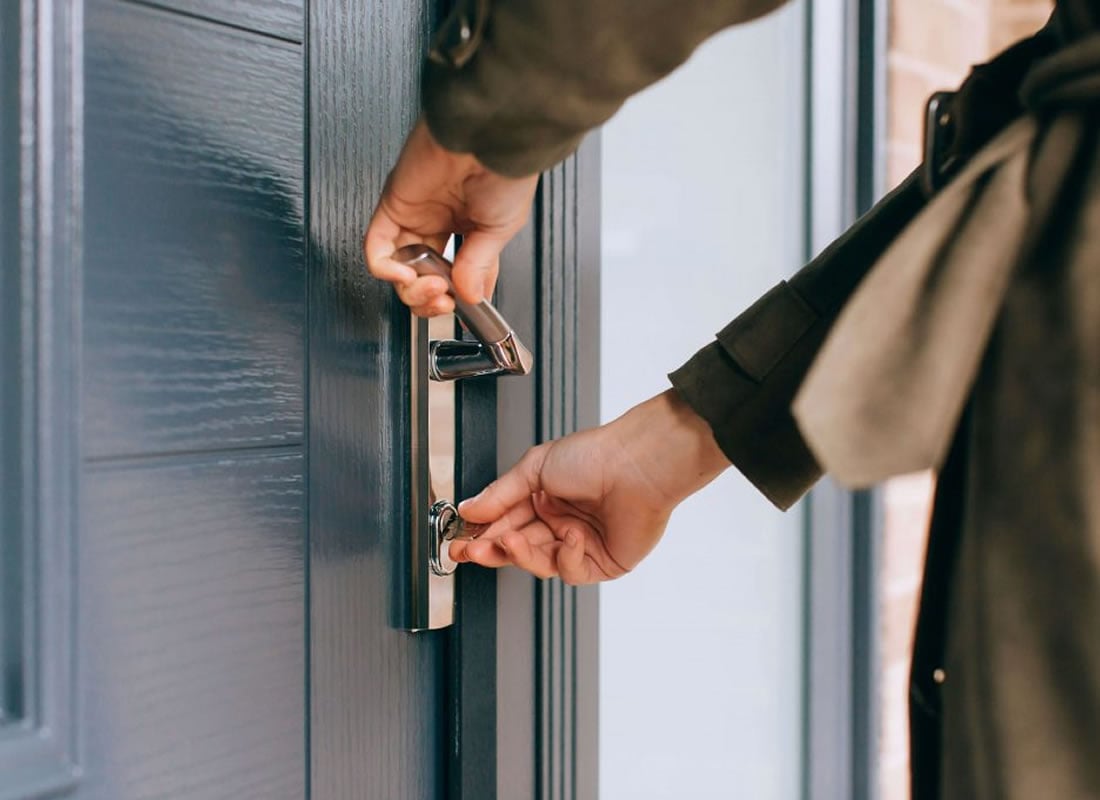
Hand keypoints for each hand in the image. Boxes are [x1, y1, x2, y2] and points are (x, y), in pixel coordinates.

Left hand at [363, 118, 538, 316]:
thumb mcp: (501, 229)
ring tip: (432, 287)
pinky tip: (405, 274)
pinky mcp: (392, 205)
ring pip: (397, 269)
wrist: (488, 137)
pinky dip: (385, 269)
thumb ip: (479, 266)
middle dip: (430, 299)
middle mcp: (439, 221)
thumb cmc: (504, 170)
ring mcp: (414, 215)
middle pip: (421, 277)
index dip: (457, 297)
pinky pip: (376, 247)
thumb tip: (469, 296)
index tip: (463, 308)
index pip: (456, 274)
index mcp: (469, 226)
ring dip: (411, 289)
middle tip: (444, 300)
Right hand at [452, 390, 730, 583]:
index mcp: (544, 498)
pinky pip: (571, 571)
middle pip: (517, 548)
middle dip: (491, 551)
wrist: (638, 465)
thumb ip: (500, 494)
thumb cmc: (597, 455)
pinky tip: (571, 537)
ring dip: (522, 554)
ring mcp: (580, 544)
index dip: (480, 535)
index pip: (504, 524)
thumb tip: (470, 509)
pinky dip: (566, 556)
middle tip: (468, 552)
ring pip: (539, 563)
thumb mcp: (535, 468)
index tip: (458, 542)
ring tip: (510, 540)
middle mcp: (560, 522)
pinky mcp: (602, 563)